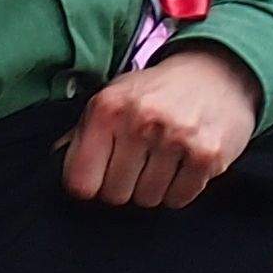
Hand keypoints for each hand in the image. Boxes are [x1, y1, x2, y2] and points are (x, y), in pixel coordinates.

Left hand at [61, 44, 260, 209]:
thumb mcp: (114, 99)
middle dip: (125, 186)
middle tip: (140, 162)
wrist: (219, 73)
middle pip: (115, 196)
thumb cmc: (157, 92)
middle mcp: (140, 120)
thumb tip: (54, 161)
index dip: (91, 184)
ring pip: (148, 200)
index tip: (102, 174)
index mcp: (108, 108)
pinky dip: (180, 190)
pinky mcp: (207, 154)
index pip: (80, 182)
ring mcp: (176, 137)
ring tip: (164, 158)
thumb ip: (83, 133)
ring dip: (154, 188)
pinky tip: (184, 164)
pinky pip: (179, 199)